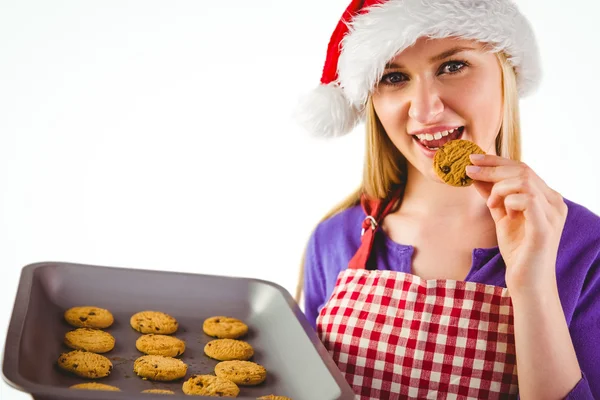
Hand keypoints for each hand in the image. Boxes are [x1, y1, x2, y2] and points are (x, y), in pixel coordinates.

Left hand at [465, 154, 567, 292]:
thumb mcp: (502, 217)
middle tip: (468, 169)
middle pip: (523, 170)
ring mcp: (552, 214)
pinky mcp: (545, 227)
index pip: (522, 168)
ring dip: (499, 187)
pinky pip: (527, 199)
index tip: (472, 158)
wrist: (526, 281)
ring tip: (490, 203)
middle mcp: (554, 202)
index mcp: (546, 197)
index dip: (496, 160)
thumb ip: (492, 196)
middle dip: (491, 167)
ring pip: (524, 181)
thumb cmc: (518, 250)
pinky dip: (509, 200)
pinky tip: (501, 210)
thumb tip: (475, 175)